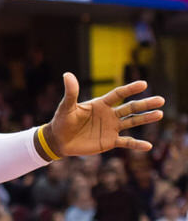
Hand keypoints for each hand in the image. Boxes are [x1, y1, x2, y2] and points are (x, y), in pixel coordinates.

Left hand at [42, 73, 163, 157]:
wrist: (59, 140)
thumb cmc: (62, 121)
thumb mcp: (66, 106)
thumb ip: (71, 92)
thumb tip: (67, 74)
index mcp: (101, 104)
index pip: (118, 94)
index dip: (130, 89)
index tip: (143, 84)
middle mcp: (109, 114)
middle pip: (130, 108)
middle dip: (145, 104)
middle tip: (161, 100)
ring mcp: (111, 128)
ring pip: (132, 122)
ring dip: (145, 118)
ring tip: (160, 114)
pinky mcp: (110, 141)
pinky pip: (126, 142)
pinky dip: (136, 144)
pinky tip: (148, 145)